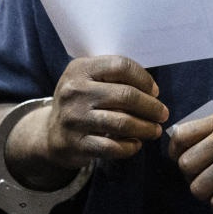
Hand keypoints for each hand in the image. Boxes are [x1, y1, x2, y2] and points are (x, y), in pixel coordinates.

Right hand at [41, 55, 169, 168]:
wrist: (50, 133)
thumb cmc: (82, 101)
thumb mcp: (90, 79)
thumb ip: (115, 77)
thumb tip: (152, 91)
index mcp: (81, 68)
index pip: (121, 66)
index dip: (144, 79)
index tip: (155, 91)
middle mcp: (75, 91)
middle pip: (126, 95)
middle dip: (151, 106)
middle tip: (163, 114)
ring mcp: (74, 118)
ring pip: (122, 123)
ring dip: (145, 128)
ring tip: (155, 130)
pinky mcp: (75, 144)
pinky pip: (111, 147)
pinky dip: (129, 147)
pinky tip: (136, 144)